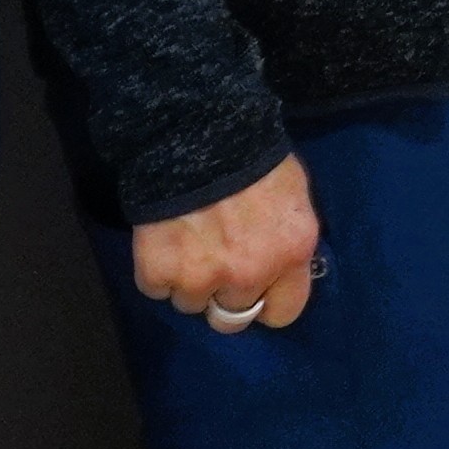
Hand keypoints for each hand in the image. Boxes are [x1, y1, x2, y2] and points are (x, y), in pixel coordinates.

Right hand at [131, 155, 319, 330]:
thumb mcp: (292, 195)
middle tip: (215, 262)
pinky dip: (158, 270)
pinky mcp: (159, 272)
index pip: (284, 313)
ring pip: (191, 303)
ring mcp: (201, 277)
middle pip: (231, 317)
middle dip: (223, 294)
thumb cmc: (252, 156)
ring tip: (188, 242)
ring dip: (188, 280)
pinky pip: (156, 289)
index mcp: (291, 253)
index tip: (257, 290)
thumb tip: (279, 267)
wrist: (196, 131)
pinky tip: (164, 238)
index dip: (267, 302)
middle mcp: (249, 274)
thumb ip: (288, 240)